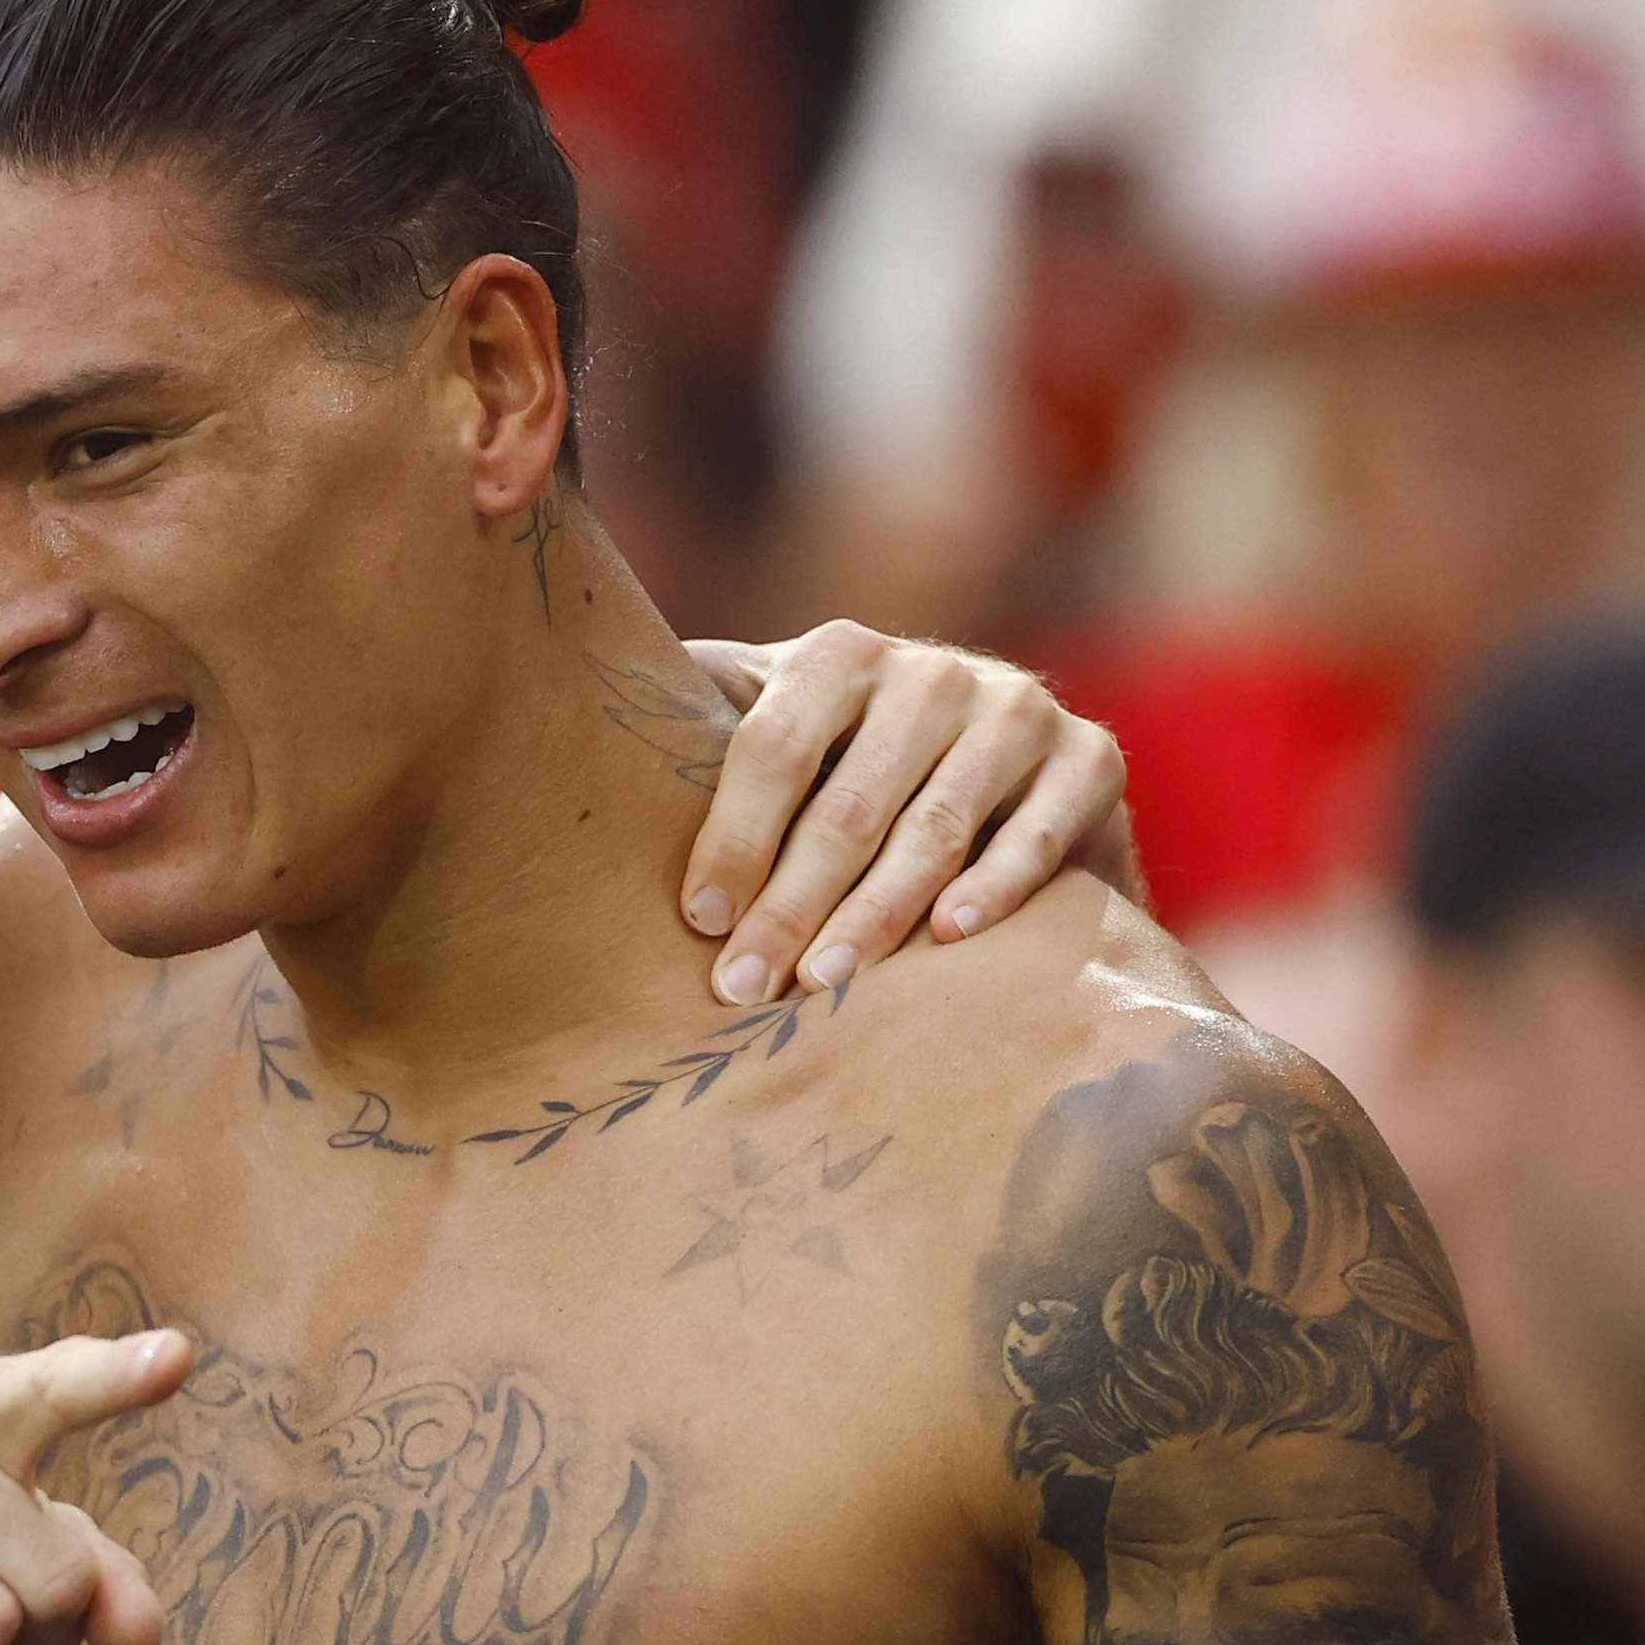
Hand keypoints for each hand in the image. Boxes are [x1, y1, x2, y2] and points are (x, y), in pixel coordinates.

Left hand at [675, 623, 1136, 1005]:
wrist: (1008, 777)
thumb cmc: (849, 769)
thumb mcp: (775, 734)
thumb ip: (697, 725)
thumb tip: (552, 714)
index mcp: (840, 654)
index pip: (773, 748)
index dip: (732, 837)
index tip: (695, 921)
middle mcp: (934, 670)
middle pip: (848, 801)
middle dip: (790, 905)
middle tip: (744, 990)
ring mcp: (1019, 708)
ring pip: (937, 823)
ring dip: (878, 911)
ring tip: (827, 984)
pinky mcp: (1092, 756)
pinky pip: (1039, 826)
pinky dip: (996, 884)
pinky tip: (950, 939)